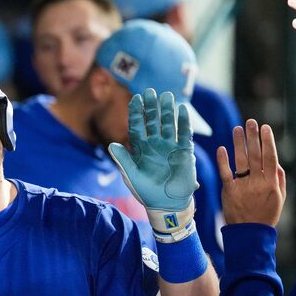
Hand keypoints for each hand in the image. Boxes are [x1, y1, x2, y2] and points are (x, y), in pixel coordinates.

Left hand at [109, 89, 196, 236]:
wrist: (167, 204)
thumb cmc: (147, 192)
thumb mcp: (132, 176)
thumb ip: (123, 160)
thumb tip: (111, 145)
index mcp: (140, 149)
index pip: (137, 126)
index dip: (136, 113)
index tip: (135, 98)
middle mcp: (155, 144)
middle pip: (152, 121)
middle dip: (151, 107)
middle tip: (150, 91)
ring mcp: (169, 146)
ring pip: (168, 124)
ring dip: (167, 111)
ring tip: (166, 96)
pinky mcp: (184, 152)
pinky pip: (183, 133)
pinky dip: (183, 122)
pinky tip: (182, 109)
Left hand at [217, 120, 285, 225]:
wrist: (250, 233)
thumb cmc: (266, 214)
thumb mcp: (279, 198)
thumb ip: (279, 179)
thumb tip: (276, 161)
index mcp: (271, 183)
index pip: (270, 157)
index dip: (267, 142)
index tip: (265, 128)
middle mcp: (257, 183)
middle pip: (255, 155)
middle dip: (253, 137)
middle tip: (251, 122)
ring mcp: (243, 186)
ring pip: (241, 161)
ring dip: (239, 144)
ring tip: (237, 129)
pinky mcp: (229, 191)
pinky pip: (226, 173)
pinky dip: (223, 161)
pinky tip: (222, 148)